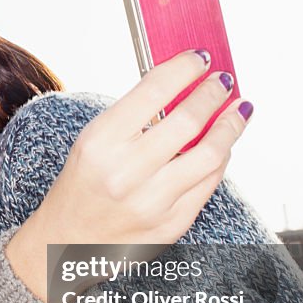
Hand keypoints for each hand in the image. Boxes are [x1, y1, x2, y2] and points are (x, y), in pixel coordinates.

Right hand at [7, 49, 250, 300]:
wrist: (65, 244)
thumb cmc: (82, 185)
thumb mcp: (93, 141)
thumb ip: (134, 115)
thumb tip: (184, 84)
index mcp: (101, 142)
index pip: (154, 90)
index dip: (186, 68)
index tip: (202, 58)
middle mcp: (125, 172)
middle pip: (189, 120)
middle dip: (214, 93)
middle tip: (225, 81)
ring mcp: (151, 203)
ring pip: (211, 155)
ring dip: (231, 126)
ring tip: (237, 111)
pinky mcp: (170, 226)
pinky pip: (209, 185)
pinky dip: (220, 160)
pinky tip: (222, 147)